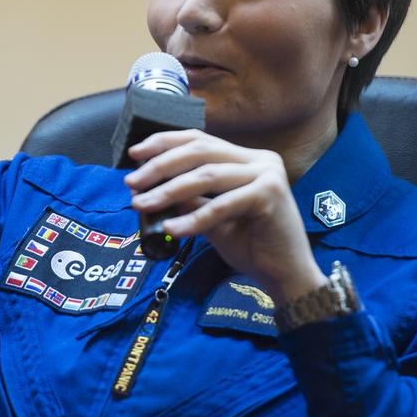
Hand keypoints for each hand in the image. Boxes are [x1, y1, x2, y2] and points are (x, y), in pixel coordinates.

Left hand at [124, 130, 327, 303]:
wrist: (285, 276)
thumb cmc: (251, 246)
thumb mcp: (212, 217)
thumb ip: (190, 197)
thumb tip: (149, 185)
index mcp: (247, 159)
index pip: (200, 140)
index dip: (164, 143)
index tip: (134, 154)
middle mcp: (260, 160)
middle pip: (200, 150)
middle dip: (160, 165)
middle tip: (131, 183)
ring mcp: (267, 175)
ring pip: (206, 175)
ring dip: (168, 190)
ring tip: (142, 204)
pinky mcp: (270, 195)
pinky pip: (221, 205)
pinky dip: (193, 219)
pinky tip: (171, 230)